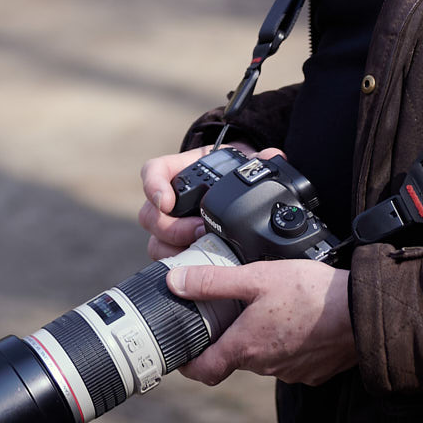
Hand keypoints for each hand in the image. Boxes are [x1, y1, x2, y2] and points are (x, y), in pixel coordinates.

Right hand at [137, 144, 273, 261]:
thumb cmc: (228, 174)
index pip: (152, 172)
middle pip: (150, 215)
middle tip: (199, 230)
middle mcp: (167, 199)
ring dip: (175, 249)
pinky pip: (167, 260)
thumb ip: (255, 160)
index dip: (154, 186)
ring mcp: (168, 226)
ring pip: (155, 241)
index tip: (166, 200)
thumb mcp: (239, 163)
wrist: (230, 189)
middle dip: (173, 228)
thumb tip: (271, 156)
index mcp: (178, 172)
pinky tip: (198, 266)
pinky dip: (180, 264)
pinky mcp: (176, 247)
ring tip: (201, 250)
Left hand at [168, 259, 355, 386]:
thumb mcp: (255, 277)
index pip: (203, 371)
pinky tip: (294, 318)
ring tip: (266, 308)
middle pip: (234, 357)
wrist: (361, 312)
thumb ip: (213, 282)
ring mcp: (291, 371)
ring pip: (263, 357)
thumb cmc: (310, 293)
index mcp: (245, 347)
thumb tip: (175, 282)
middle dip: (228, 336)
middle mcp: (265, 366)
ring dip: (259, 337)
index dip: (188, 362)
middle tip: (227, 310)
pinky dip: (285, 342)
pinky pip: (289, 358)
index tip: (181, 349)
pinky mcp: (313, 370)